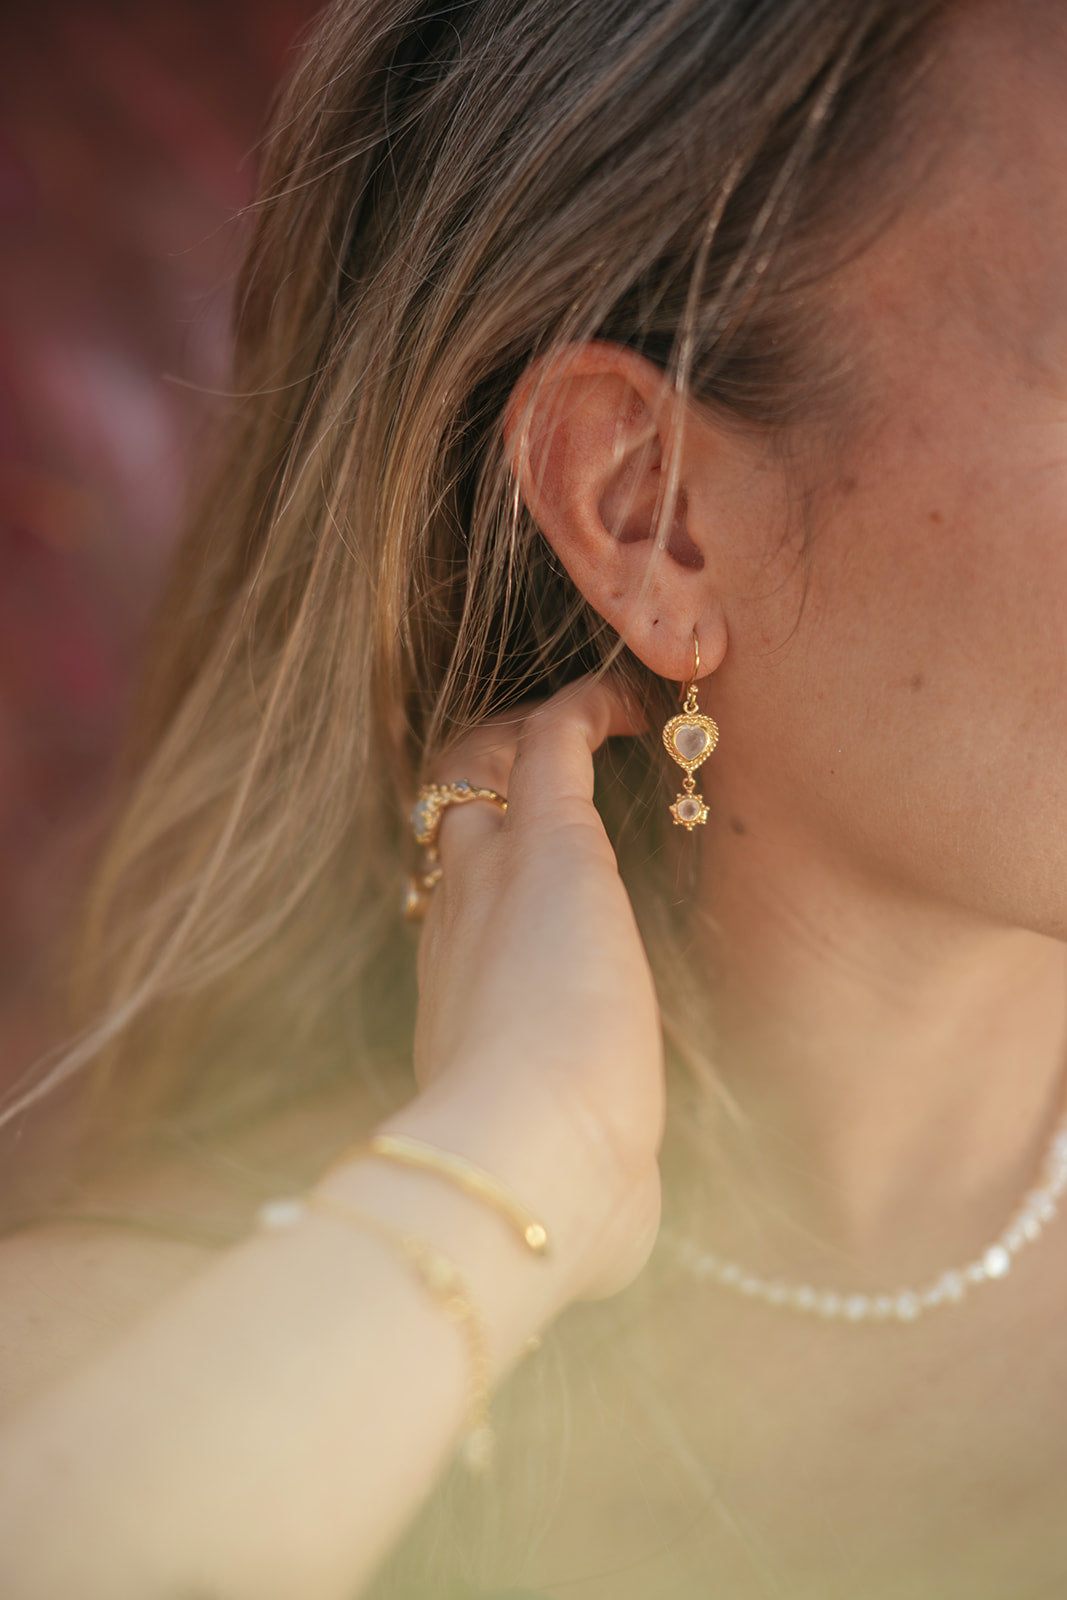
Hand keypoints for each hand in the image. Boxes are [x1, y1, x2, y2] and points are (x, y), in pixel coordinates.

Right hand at [410, 675, 664, 1300]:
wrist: (533, 1161)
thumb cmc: (558, 1198)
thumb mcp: (576, 1187)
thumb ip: (602, 1199)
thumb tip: (630, 1254)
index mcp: (462, 1003)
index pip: (460, 904)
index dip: (488, 874)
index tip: (538, 867)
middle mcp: (462, 926)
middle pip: (453, 814)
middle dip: (492, 783)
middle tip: (553, 768)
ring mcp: (499, 880)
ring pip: (483, 761)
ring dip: (527, 732)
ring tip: (593, 718)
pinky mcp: (555, 846)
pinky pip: (552, 737)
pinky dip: (586, 707)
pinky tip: (630, 701)